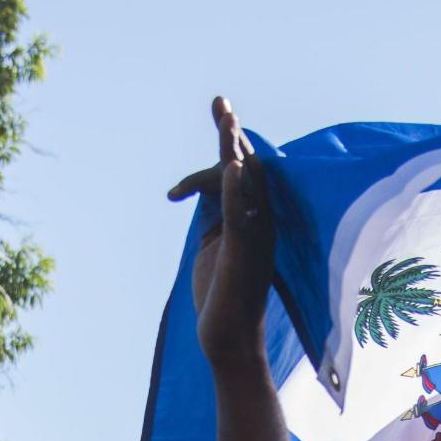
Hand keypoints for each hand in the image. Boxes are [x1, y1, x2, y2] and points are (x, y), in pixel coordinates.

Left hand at [168, 94, 275, 368]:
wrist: (226, 339)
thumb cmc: (221, 296)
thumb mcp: (214, 244)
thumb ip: (217, 214)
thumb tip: (206, 190)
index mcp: (253, 218)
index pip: (238, 174)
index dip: (217, 156)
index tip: (179, 183)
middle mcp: (260, 221)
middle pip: (246, 166)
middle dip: (230, 133)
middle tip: (219, 101)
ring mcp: (255, 236)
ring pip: (247, 182)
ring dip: (234, 149)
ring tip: (226, 118)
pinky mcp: (244, 252)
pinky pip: (242, 214)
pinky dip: (235, 189)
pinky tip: (229, 165)